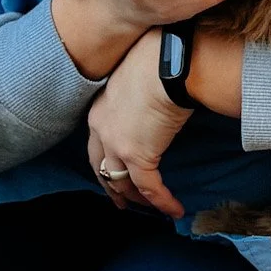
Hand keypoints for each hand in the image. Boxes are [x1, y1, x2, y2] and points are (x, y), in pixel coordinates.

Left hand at [87, 31, 190, 216]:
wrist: (167, 62)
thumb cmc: (159, 60)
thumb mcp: (136, 82)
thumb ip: (136, 100)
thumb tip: (154, 105)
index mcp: (99, 110)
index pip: (97, 145)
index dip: (104, 163)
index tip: (112, 173)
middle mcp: (101, 130)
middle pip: (102, 168)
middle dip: (112, 188)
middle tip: (122, 202)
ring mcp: (116, 145)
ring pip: (122, 183)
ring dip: (137, 199)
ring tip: (150, 209)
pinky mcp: (137, 156)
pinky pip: (149, 188)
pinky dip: (161, 202)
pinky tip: (174, 210)